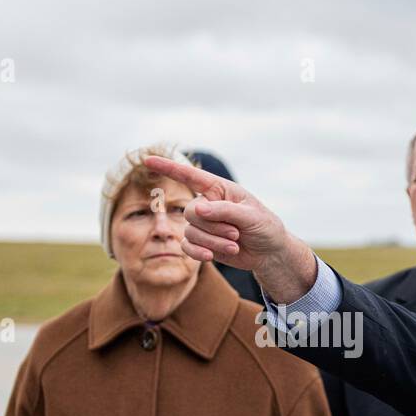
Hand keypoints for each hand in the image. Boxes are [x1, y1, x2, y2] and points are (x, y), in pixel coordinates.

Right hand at [142, 155, 317, 302]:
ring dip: (213, 241)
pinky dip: (199, 252)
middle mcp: (207, 204)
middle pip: (190, 213)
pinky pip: (188, 247)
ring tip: (235, 244)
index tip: (147, 160)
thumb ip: (225, 211)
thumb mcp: (252, 216)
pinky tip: (213, 255)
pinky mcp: (201, 243)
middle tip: (236, 233)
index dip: (167, 167)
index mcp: (219, 189)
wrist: (268, 253)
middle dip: (213, 226)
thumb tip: (197, 209)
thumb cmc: (265, 227)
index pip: (189, 176)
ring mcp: (203, 225)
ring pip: (190, 232)